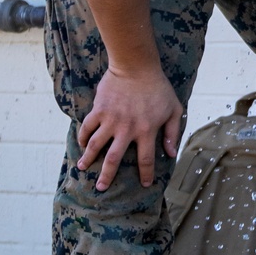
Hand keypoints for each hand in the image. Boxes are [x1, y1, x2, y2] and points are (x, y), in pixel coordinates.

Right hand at [77, 66, 182, 190]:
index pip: (146, 160)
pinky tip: (82, 144)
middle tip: (100, 188)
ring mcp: (111, 120)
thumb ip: (172, 132)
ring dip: (88, 159)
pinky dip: (83, 137)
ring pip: (96, 146)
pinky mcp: (99, 110)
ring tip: (82, 168)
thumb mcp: (173, 109)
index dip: (145, 174)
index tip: (144, 184)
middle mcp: (127, 129)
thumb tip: (171, 153)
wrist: (136, 66)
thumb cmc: (158, 87)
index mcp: (147, 131)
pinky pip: (87, 127)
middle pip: (114, 159)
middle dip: (107, 176)